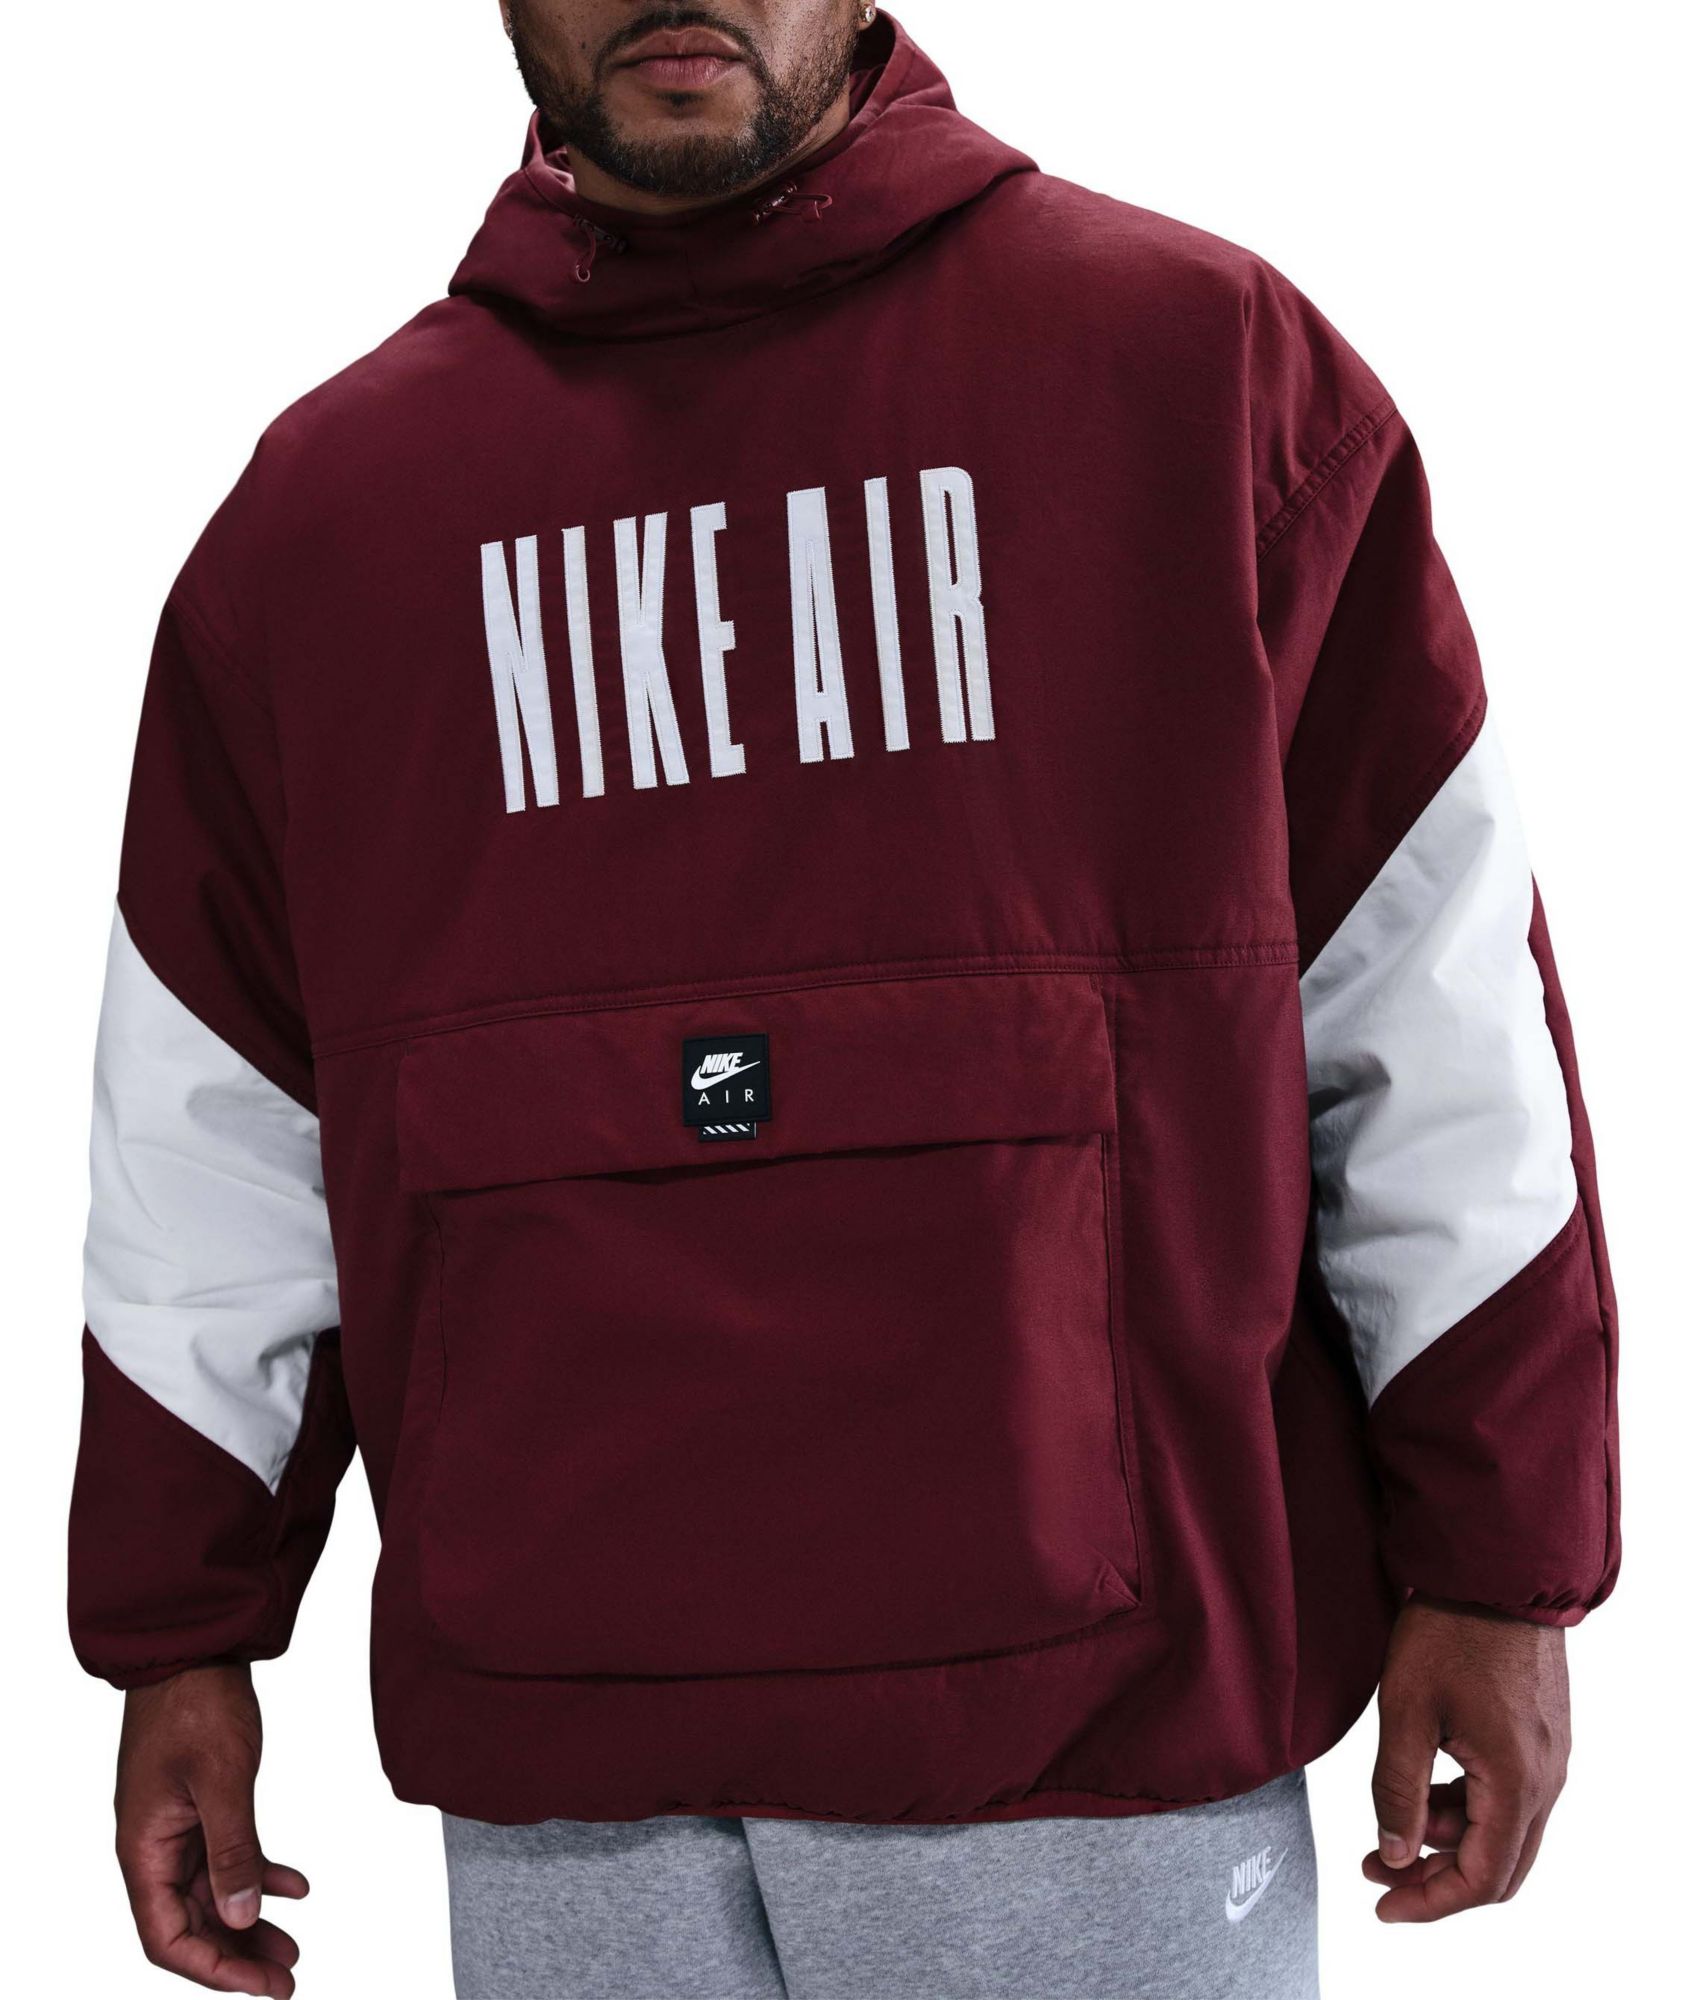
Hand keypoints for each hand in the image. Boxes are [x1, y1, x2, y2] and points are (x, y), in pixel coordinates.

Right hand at [115, 1664, 307, 1994]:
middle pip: (190, 1925)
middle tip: (286, 1978)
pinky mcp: (199, 1807)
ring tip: (293, 1947)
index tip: (260, 1985)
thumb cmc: (196, 1704)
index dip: (212, 1969)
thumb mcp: (222, 1780)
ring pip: (212, 1895)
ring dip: (249, 1922)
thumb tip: (241, 1918)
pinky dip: (259, 1874)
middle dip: (236, 1957)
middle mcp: (154, 1846)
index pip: (167, 1938)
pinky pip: (226, 1857)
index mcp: (144, 1849)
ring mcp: (176, 1827)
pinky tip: (296, 1888)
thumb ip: (233, 1849)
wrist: (195, 1648)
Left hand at [1364, 1596, 1569, 1921]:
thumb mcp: (1406, 1710)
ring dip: (1449, 1839)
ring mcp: (1550, 1757)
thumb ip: (1398, 1790)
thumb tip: (1394, 1857)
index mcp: (1515, 1782)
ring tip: (1389, 1823)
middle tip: (1378, 1870)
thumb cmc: (1449, 1630)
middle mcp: (1546, 1780)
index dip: (1429, 1904)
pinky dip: (1466, 1807)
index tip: (1382, 1906)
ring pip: (1503, 1831)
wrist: (1494, 1567)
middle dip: (1436, 1878)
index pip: (1481, 1880)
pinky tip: (1423, 1784)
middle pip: (1500, 1867)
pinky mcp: (1541, 1735)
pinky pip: (1509, 1795)